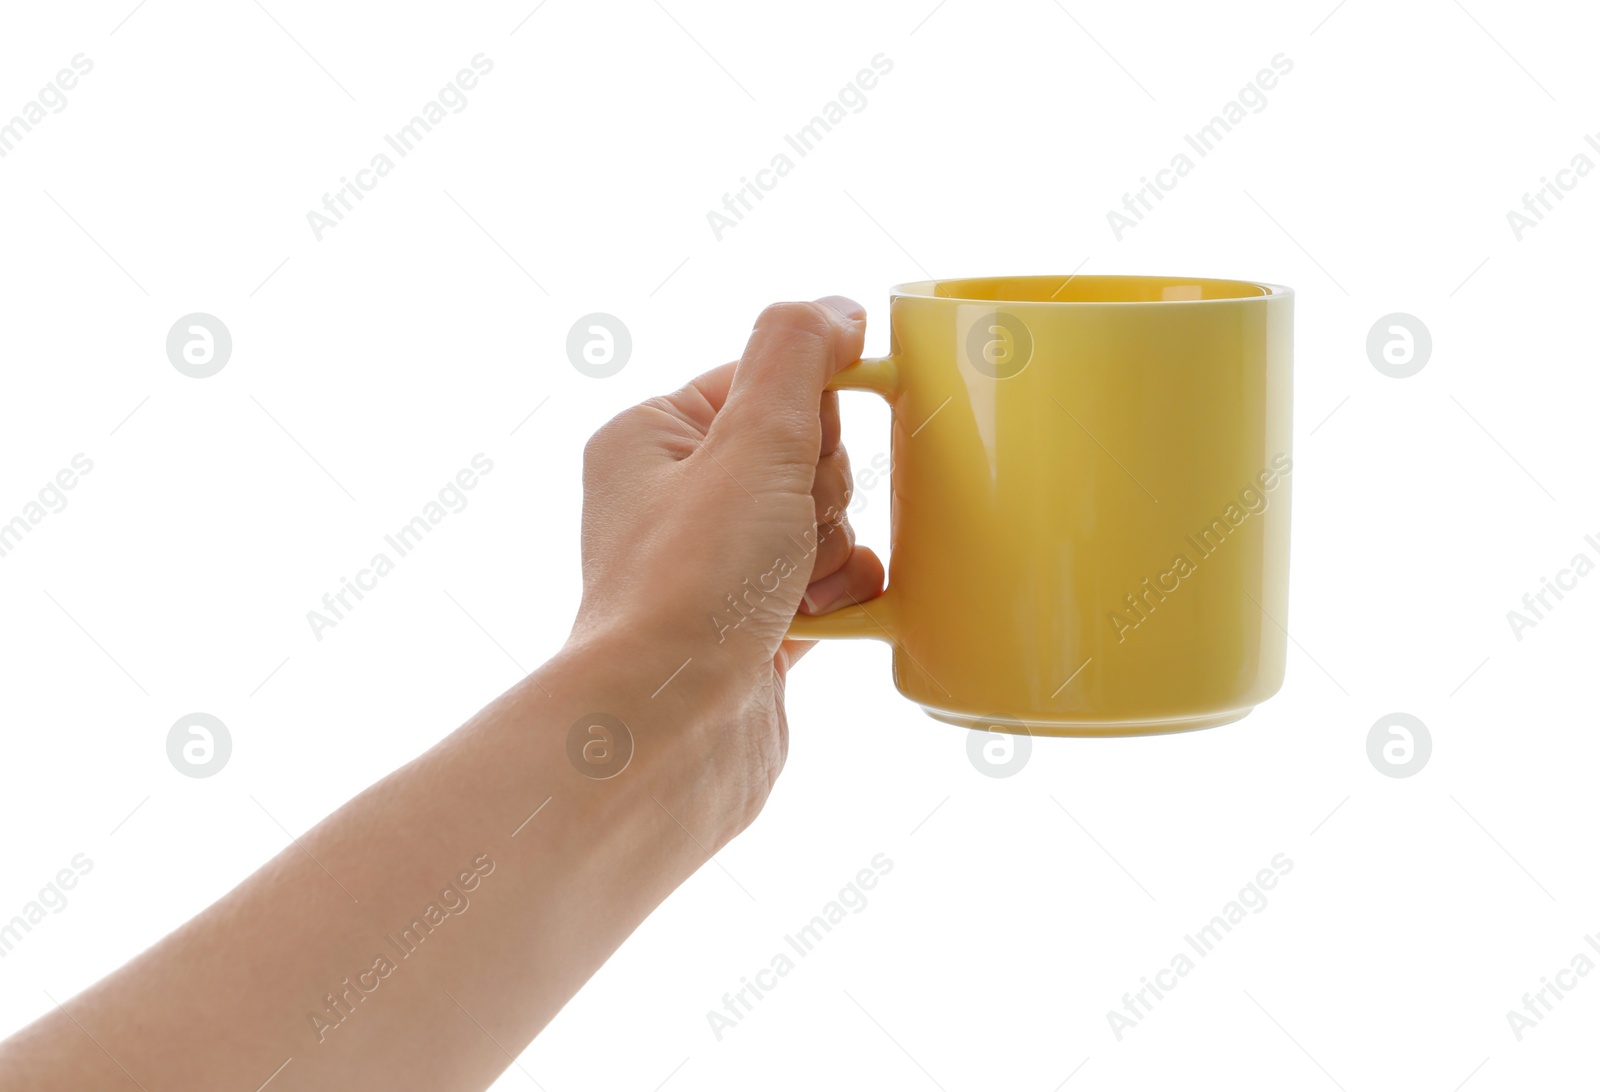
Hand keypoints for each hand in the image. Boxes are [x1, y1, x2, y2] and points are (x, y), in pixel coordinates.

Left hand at [571, 296, 885, 837]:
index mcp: (653, 437)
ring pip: (826, 518)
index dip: (806, 418)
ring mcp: (715, 568)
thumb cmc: (693, 587)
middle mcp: (676, 499)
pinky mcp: (754, 628)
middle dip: (819, 495)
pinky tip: (820, 622)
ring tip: (790, 593)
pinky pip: (832, 582)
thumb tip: (840, 310)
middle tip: (781, 539)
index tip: (795, 461)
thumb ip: (798, 352)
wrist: (671, 734)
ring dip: (831, 552)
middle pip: (806, 451)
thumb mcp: (751, 440)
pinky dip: (843, 597)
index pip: (768, 381)